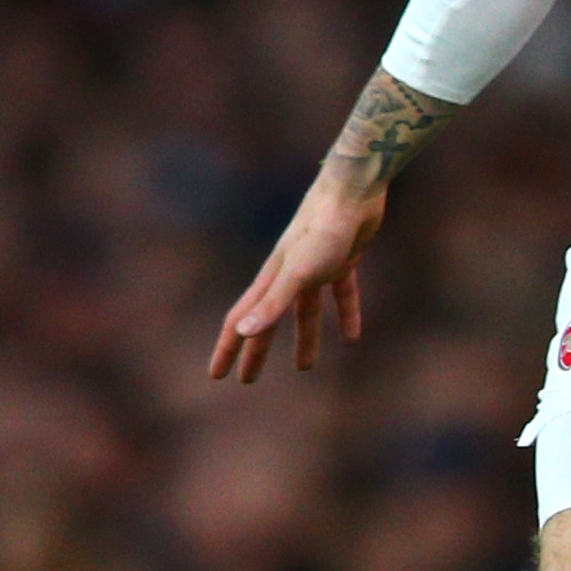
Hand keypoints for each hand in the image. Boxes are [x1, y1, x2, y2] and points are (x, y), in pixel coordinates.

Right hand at [210, 163, 386, 382]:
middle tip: (249, 380)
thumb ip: (272, 303)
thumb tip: (244, 332)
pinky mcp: (342, 259)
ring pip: (305, 311)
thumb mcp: (298, 272)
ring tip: (305, 367)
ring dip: (304, 337)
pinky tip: (352, 336)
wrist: (353, 191)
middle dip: (257, 350)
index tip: (217, 376)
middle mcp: (288, 274)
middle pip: (269, 321)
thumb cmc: (323, 229)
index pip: (242, 321)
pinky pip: (341, 294)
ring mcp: (315, 267)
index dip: (228, 349)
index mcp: (272, 279)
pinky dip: (345, 314)